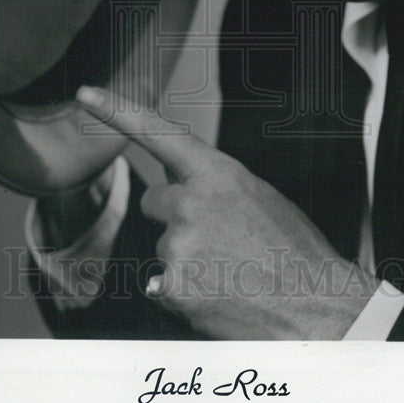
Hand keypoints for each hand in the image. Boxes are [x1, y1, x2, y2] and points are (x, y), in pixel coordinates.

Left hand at [76, 86, 377, 338]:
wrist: (318, 308)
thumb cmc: (294, 252)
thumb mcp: (258, 197)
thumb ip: (212, 184)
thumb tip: (172, 184)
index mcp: (217, 173)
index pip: (157, 133)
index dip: (117, 110)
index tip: (85, 94)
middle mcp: (191, 204)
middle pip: (155, 200)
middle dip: (177, 216)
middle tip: (223, 240)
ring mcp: (179, 247)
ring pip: (164, 246)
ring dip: (188, 259)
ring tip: (233, 273)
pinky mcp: (173, 288)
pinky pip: (162, 284)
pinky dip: (185, 293)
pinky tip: (221, 297)